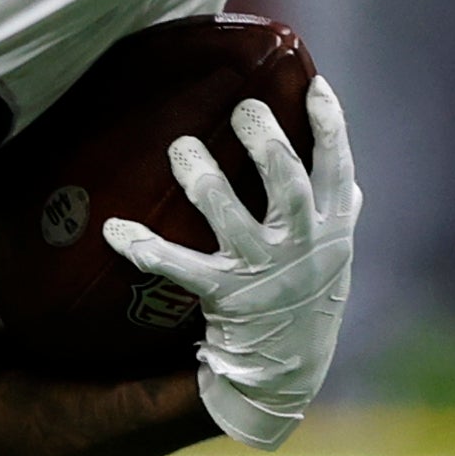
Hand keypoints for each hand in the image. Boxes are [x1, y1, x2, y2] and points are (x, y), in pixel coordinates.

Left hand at [101, 79, 360, 450]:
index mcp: (331, 227)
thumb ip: (337, 205)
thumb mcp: (335, 250)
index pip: (336, 168)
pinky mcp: (224, 297)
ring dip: (205, 182)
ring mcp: (262, 272)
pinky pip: (180, 268)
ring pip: (231, 220)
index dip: (329, 127)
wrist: (290, 368)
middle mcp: (301, 246)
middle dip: (267, 145)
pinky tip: (114, 228)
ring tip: (181, 149)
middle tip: (243, 108)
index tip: (314, 87)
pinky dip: (146, 248)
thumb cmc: (310, 293)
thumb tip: (341, 160)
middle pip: (288, 186)